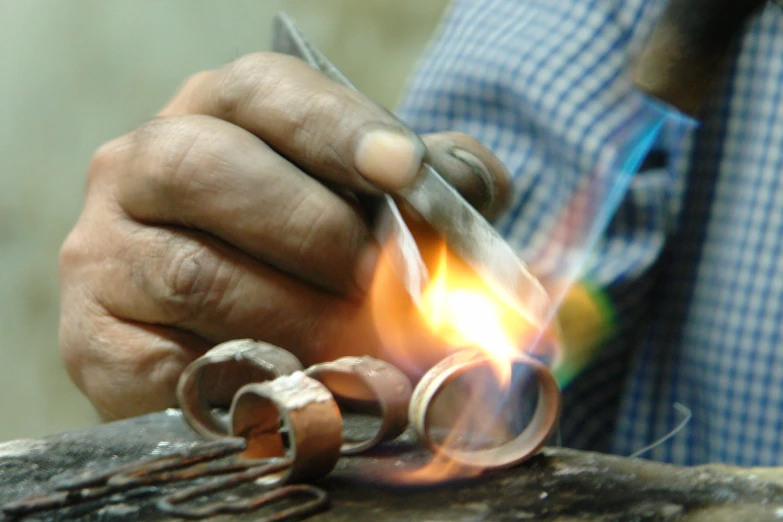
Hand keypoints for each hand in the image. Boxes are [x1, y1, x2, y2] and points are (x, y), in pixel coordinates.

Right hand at [58, 52, 511, 419]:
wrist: (225, 338)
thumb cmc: (309, 257)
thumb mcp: (371, 202)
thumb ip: (429, 184)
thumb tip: (467, 193)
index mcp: (213, 115)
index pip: (264, 93)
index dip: (336, 128)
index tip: (404, 169)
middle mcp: (139, 168)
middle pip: (210, 169)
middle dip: (317, 232)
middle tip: (388, 284)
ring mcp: (102, 252)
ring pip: (194, 274)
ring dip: (296, 318)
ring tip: (364, 348)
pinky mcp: (92, 339)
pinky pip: (169, 363)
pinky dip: (246, 379)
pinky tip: (297, 384)